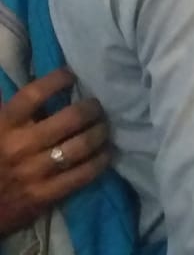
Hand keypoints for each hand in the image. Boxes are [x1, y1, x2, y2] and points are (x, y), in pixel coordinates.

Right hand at [0, 68, 110, 235]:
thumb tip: (45, 86)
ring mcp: (33, 172)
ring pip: (82, 145)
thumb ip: (16, 111)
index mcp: (4, 126)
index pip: (34, 94)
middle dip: (91, 109)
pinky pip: (82, 174)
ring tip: (105, 128)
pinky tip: (106, 153)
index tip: (71, 75)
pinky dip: (100, 161)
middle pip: (72, 118)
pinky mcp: (44, 196)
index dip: (57, 80)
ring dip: (100, 133)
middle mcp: (20, 146)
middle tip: (97, 107)